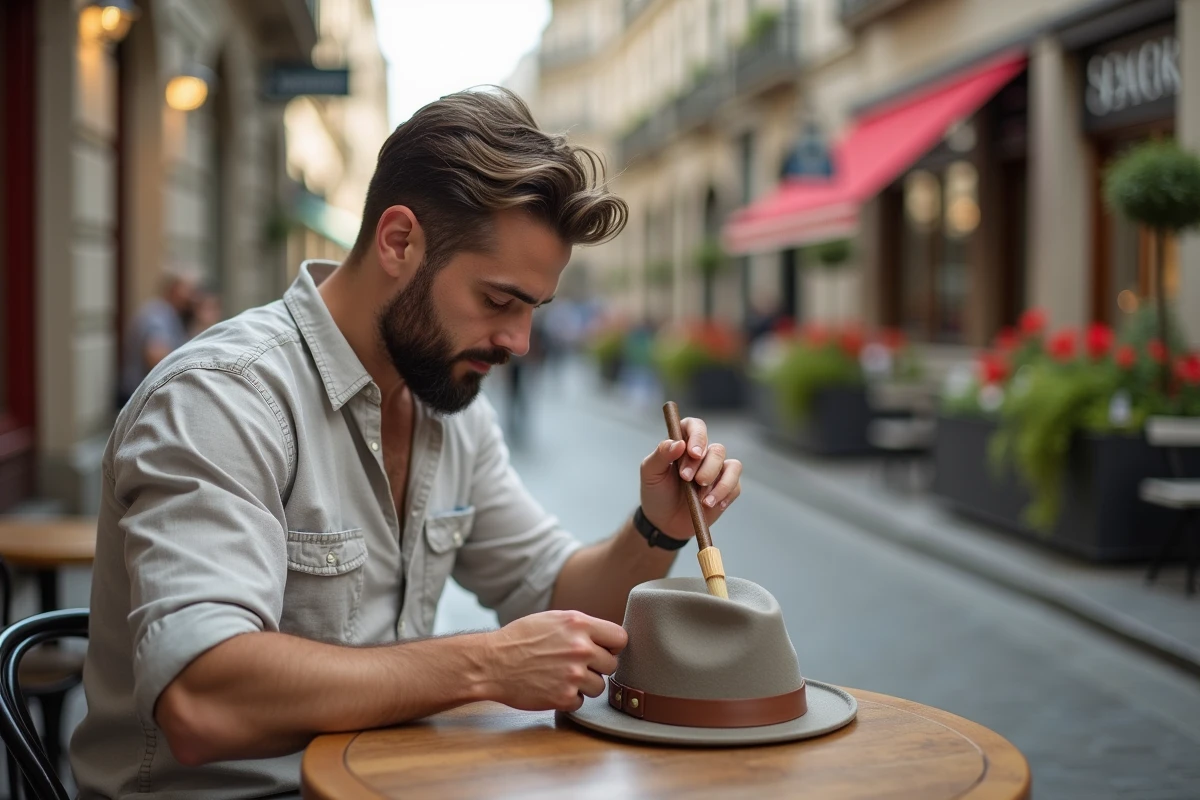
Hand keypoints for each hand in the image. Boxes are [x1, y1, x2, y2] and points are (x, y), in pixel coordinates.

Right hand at [482, 610, 626, 711]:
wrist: (491, 663)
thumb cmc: (519, 639)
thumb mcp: (552, 620)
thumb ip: (581, 627)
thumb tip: (605, 637)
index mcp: (579, 624)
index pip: (620, 638)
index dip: (612, 646)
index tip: (603, 650)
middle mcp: (580, 649)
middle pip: (612, 664)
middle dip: (597, 666)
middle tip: (575, 665)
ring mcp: (573, 674)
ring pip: (599, 686)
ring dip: (584, 684)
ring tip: (561, 676)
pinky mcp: (564, 697)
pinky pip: (581, 701)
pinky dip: (569, 698)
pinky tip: (552, 687)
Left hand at [640, 416, 741, 540]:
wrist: (664, 522)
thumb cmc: (656, 492)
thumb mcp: (650, 472)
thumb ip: (661, 454)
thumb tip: (679, 443)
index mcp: (683, 444)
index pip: (695, 427)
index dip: (698, 436)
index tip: (693, 453)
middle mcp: (703, 454)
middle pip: (716, 449)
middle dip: (705, 468)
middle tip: (687, 480)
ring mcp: (717, 471)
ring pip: (732, 466)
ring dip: (719, 483)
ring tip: (703, 499)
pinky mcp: (726, 488)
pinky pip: (735, 486)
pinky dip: (725, 495)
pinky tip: (711, 504)